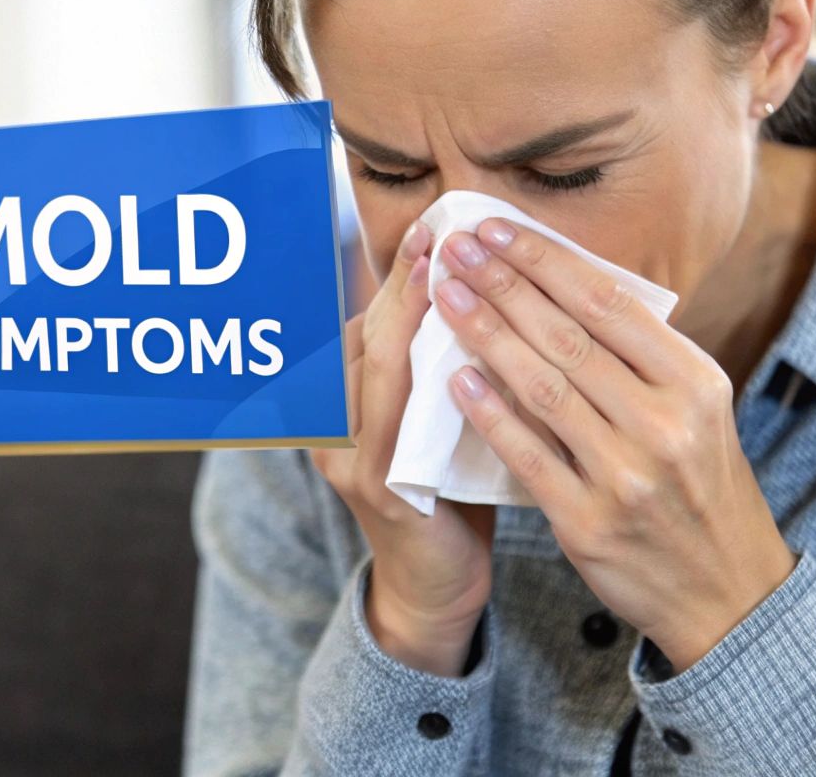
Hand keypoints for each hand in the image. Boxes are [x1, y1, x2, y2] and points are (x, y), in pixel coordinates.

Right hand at [310, 218, 495, 677]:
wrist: (439, 586)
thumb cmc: (450, 494)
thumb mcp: (436, 422)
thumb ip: (442, 370)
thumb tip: (484, 292)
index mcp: (342, 404)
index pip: (368, 324)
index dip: (398, 276)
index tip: (433, 228)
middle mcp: (331, 426)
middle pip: (365, 336)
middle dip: (402, 281)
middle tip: (436, 234)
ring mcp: (349, 458)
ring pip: (376, 369)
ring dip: (409, 316)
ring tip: (446, 273)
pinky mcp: (380, 490)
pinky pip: (400, 423)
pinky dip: (427, 380)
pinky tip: (460, 352)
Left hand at [431, 218, 797, 672]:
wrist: (728, 592)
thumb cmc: (699, 484)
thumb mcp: (697, 410)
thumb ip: (642, 355)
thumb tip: (563, 280)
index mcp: (695, 382)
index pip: (607, 303)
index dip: (544, 261)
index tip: (493, 229)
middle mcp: (666, 423)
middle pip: (567, 337)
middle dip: (502, 285)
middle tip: (451, 250)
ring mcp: (627, 475)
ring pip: (542, 388)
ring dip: (485, 335)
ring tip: (444, 297)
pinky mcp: (589, 522)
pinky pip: (527, 455)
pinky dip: (488, 412)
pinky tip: (454, 378)